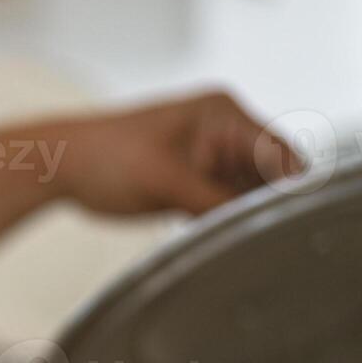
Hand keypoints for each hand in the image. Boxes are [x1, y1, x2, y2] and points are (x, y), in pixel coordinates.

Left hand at [0, 89, 301, 245]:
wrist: (63, 165)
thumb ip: (215, 202)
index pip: (280, 152)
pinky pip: (224, 205)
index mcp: (224, 114)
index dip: (293, 187)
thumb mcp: (167, 181)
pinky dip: (224, 223)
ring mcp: (210, 156)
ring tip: (246, 247)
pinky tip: (224, 244)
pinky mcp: (195, 181)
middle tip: (273, 246)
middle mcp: (224, 131)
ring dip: (245, 218)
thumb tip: (252, 226)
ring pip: (248, 194)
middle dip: (268, 206)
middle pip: (269, 175)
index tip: (298, 226)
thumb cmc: (107, 158)